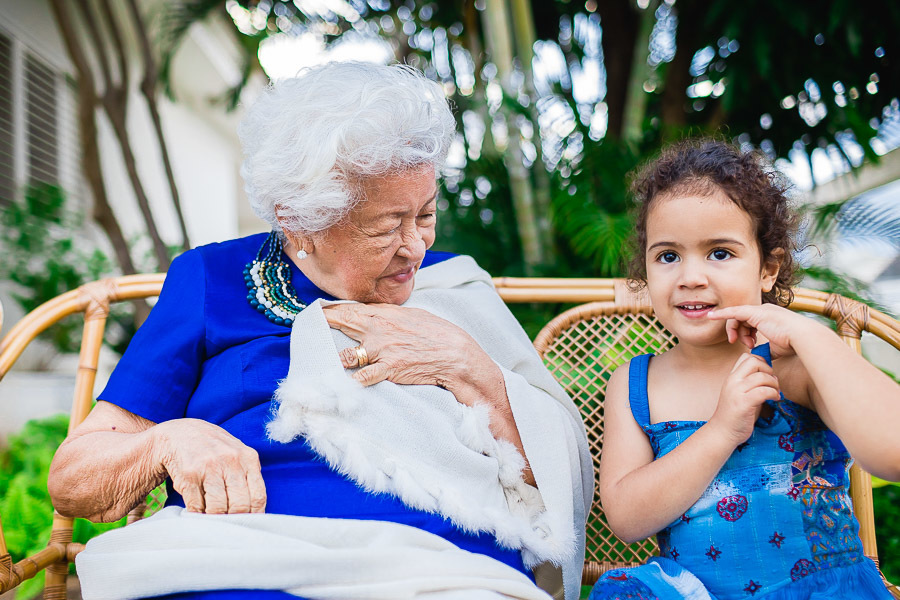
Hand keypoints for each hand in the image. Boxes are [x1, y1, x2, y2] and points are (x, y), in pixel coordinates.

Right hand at [151, 419, 265, 513]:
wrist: (180, 433)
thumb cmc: (214, 450)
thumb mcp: (238, 455)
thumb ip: (248, 477)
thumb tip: (255, 512)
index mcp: (248, 458)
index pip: (258, 497)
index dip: (253, 516)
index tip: (247, 523)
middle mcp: (230, 461)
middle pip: (239, 505)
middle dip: (233, 519)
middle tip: (227, 522)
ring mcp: (209, 467)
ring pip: (218, 508)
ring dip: (214, 518)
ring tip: (212, 516)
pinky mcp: (189, 475)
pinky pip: (196, 506)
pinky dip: (197, 514)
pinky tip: (198, 510)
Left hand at [322, 303, 484, 397]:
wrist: (456, 354)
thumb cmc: (437, 334)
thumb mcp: (413, 316)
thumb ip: (391, 316)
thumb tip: (375, 315)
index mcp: (386, 314)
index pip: (351, 308)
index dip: (331, 310)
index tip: (316, 311)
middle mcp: (380, 329)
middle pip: (343, 324)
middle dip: (322, 325)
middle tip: (304, 327)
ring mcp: (383, 350)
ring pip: (347, 354)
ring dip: (332, 360)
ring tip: (316, 363)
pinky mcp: (389, 369)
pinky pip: (362, 377)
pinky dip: (349, 383)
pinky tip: (336, 387)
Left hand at [708, 303, 809, 358]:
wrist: (802, 337)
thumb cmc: (792, 343)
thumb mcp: (776, 347)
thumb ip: (766, 349)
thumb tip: (759, 356)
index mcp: (769, 317)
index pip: (750, 322)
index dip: (744, 332)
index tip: (745, 343)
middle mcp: (764, 310)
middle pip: (741, 319)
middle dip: (738, 332)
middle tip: (740, 343)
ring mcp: (760, 310)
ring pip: (738, 318)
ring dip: (737, 331)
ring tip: (746, 343)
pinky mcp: (755, 312)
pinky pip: (734, 312)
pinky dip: (722, 314)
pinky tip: (711, 316)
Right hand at [709, 352, 780, 446]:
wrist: (722, 432)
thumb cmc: (735, 414)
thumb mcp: (740, 393)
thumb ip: (750, 382)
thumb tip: (770, 374)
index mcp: (731, 377)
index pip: (746, 357)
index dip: (761, 361)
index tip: (766, 374)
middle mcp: (732, 381)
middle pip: (754, 361)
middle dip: (769, 370)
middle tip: (772, 382)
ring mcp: (737, 392)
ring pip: (762, 376)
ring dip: (774, 384)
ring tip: (775, 392)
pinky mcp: (744, 403)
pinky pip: (764, 391)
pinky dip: (774, 394)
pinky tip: (775, 399)